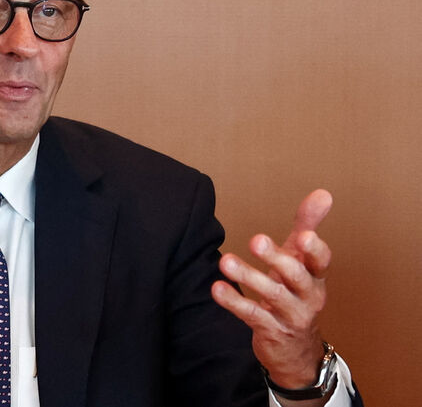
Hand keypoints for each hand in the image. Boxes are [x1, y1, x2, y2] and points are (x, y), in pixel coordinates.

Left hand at [211, 190, 333, 389]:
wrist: (295, 348)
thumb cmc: (295, 293)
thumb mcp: (301, 260)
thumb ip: (307, 226)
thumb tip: (323, 193)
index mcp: (316, 276)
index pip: (321, 261)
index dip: (315, 250)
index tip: (304, 236)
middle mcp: (308, 296)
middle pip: (297, 276)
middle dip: (278, 258)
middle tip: (256, 240)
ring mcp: (291, 316)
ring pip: (273, 295)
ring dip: (249, 277)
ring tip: (225, 261)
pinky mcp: (271, 331)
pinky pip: (252, 315)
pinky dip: (234, 302)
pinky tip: (217, 288)